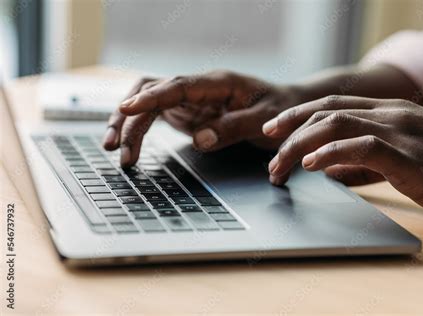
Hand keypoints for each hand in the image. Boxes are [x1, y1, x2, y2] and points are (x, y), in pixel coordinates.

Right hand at [103, 71, 302, 166]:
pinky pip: (156, 115)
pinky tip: (130, 145)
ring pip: (148, 104)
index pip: (177, 85)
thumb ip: (233, 128)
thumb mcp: (264, 120)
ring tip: (117, 152)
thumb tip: (199, 141)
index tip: (126, 109)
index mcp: (217, 83)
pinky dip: (140, 129)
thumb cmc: (279, 109)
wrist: (285, 108)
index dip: (150, 97)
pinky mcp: (187, 113)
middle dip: (129, 118)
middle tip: (117, 149)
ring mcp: (190, 100)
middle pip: (153, 93)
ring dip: (129, 124)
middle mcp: (198, 88)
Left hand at [263, 96, 422, 223]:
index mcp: (390, 111)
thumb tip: (325, 169)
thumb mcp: (401, 159)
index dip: (298, 115)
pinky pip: (363, 148)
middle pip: (327, 113)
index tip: (273, 129)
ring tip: (282, 166)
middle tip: (269, 155)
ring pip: (338, 126)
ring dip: (302, 146)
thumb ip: (362, 162)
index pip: (332, 105)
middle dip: (290, 132)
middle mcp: (392, 114)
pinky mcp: (412, 157)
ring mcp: (402, 132)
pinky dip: (332, 154)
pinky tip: (312, 165)